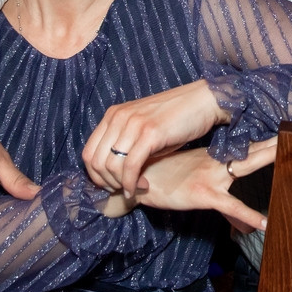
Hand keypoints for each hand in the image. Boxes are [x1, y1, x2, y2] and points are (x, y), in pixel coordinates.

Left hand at [82, 80, 227, 193]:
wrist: (204, 101)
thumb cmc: (176, 119)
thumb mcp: (144, 131)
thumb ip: (126, 146)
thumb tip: (113, 176)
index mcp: (113, 115)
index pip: (88, 152)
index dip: (96, 176)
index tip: (113, 186)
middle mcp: (118, 117)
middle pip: (95, 162)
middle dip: (107, 183)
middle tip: (124, 190)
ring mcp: (133, 124)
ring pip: (110, 166)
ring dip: (121, 184)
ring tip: (137, 187)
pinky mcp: (150, 133)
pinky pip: (130, 166)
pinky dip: (131, 183)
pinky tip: (141, 187)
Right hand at [128, 137, 275, 233]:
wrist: (134, 182)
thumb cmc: (162, 178)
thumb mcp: (192, 179)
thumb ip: (221, 197)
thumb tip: (239, 219)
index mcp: (214, 157)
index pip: (246, 143)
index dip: (266, 135)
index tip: (286, 124)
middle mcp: (216, 163)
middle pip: (253, 149)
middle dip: (275, 139)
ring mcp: (212, 177)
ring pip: (246, 166)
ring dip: (267, 157)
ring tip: (288, 152)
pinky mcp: (205, 194)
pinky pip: (231, 207)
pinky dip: (249, 217)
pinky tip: (265, 224)